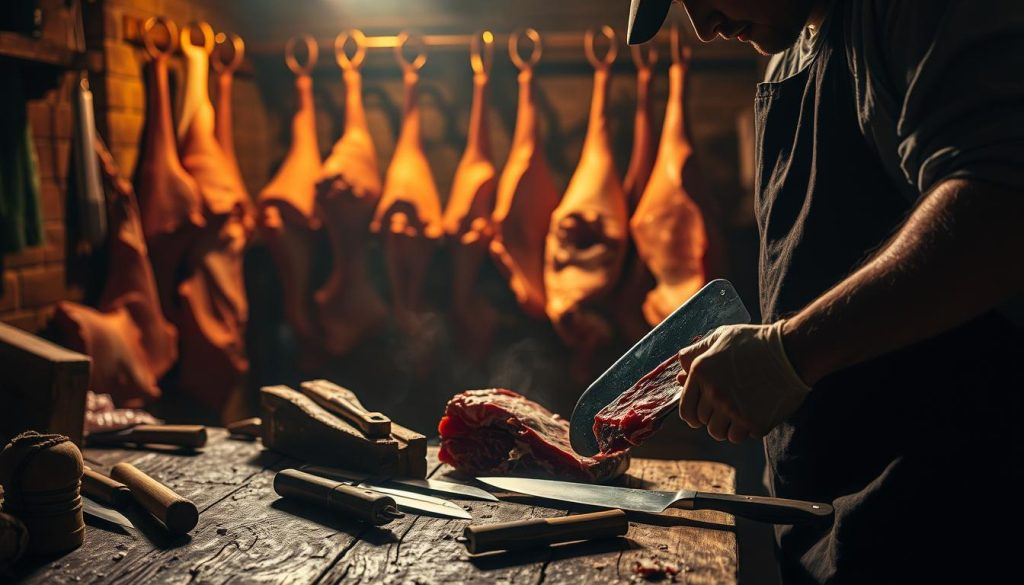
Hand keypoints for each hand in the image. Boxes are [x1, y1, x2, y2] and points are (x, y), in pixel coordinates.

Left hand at [677, 321, 810, 441]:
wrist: (792, 352)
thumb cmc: (755, 342)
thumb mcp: (721, 337)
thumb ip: (696, 353)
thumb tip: (678, 372)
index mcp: (701, 372)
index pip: (686, 410)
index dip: (692, 415)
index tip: (701, 415)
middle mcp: (714, 393)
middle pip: (703, 423)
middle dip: (713, 418)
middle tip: (729, 406)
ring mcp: (733, 410)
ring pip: (719, 434)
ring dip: (728, 426)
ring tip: (741, 411)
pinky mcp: (754, 422)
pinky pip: (740, 437)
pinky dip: (745, 430)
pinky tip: (754, 413)